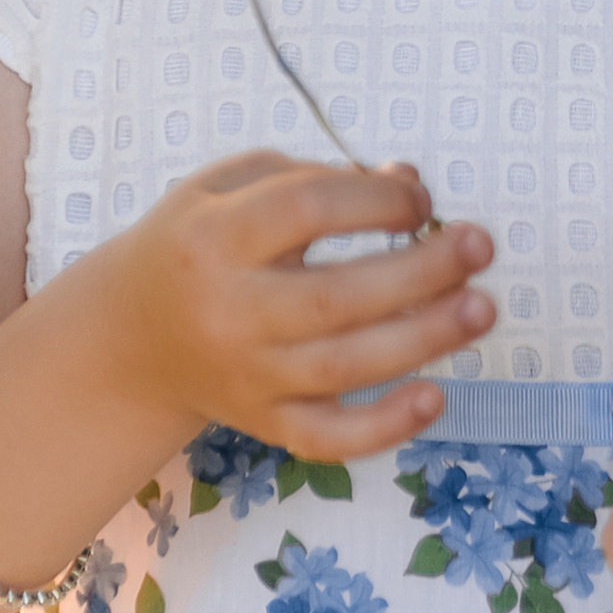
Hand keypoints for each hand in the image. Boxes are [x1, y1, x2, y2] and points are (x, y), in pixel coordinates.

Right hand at [106, 154, 493, 462]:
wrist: (132, 335)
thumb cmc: (198, 244)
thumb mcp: (230, 188)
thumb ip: (316, 175)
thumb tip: (409, 182)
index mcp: (214, 236)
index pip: (306, 209)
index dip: (375, 199)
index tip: (418, 199)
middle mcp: (228, 310)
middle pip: (336, 297)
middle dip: (422, 271)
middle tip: (479, 246)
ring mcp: (246, 375)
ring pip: (344, 367)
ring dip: (424, 338)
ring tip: (481, 308)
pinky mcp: (262, 422)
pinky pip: (327, 437)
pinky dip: (384, 427)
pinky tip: (434, 397)